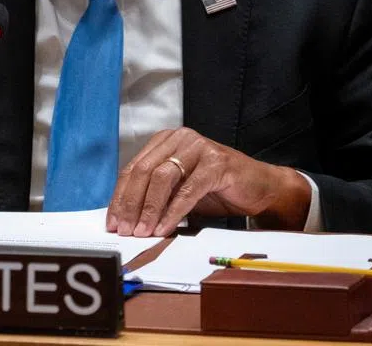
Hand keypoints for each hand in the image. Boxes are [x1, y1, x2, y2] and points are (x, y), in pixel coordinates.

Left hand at [105, 127, 310, 236]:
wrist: (259, 189)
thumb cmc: (216, 190)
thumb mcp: (178, 191)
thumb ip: (154, 196)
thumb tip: (124, 219)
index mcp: (164, 141)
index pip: (133, 169)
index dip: (120, 197)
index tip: (112, 222)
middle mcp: (179, 138)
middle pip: (143, 172)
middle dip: (130, 204)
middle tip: (124, 230)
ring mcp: (198, 147)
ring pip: (162, 178)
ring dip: (149, 209)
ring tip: (142, 232)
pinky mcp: (216, 162)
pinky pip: (187, 189)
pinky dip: (173, 211)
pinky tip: (164, 228)